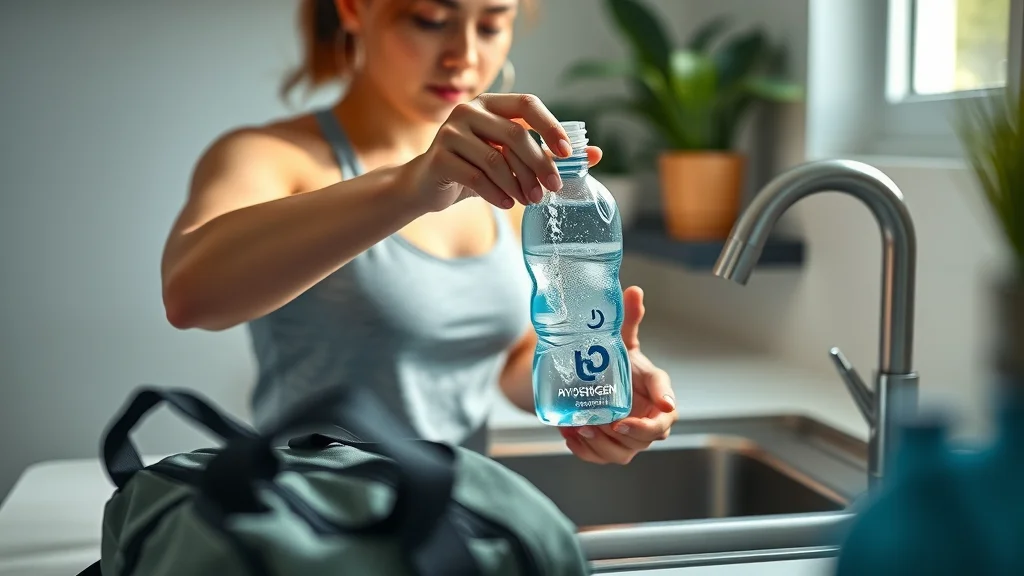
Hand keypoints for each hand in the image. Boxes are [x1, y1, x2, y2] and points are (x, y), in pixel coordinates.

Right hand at [397, 93, 602, 212]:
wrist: (427, 185)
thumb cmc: (475, 167)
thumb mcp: (511, 158)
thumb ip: (549, 154)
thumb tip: (596, 155)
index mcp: (490, 103)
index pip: (527, 104)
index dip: (550, 127)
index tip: (568, 153)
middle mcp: (469, 111)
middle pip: (515, 135)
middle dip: (540, 164)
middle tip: (554, 188)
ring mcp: (450, 132)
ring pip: (496, 160)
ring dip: (519, 184)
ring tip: (530, 201)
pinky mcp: (439, 157)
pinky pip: (476, 178)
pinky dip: (497, 194)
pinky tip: (508, 204)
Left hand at [559, 286, 677, 464]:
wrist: (595, 379)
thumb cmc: (617, 362)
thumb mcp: (622, 341)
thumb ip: (629, 318)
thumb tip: (633, 290)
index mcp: (657, 393)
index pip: (668, 403)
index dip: (667, 403)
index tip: (665, 404)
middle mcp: (648, 418)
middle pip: (650, 436)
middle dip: (631, 433)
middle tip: (608, 422)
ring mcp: (630, 438)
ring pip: (624, 453)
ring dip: (603, 446)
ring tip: (581, 428)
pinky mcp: (611, 448)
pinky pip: (602, 458)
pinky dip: (586, 452)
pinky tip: (571, 436)